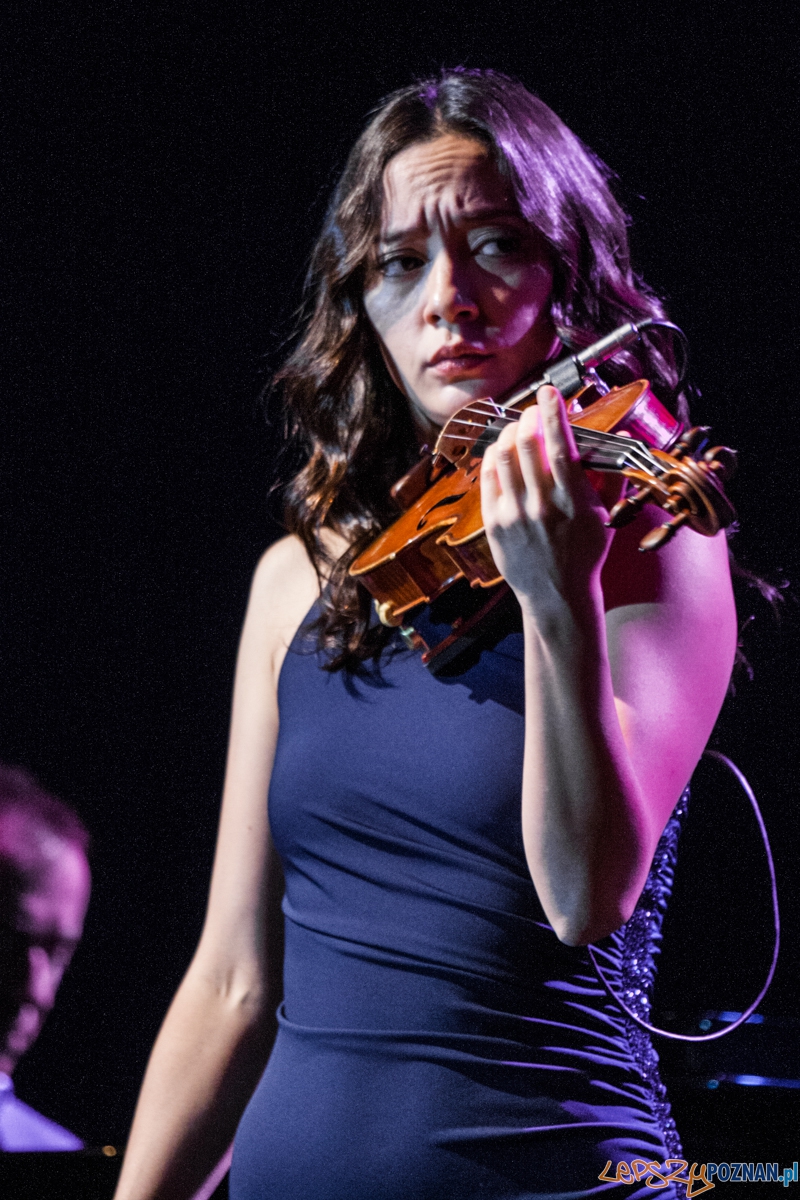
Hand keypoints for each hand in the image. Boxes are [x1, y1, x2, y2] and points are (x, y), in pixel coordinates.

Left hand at [480, 386, 611, 619]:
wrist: (557, 594)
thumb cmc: (584, 553)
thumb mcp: (605, 516)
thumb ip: (610, 475)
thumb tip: (616, 434)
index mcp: (574, 502)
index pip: (562, 447)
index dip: (553, 413)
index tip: (550, 392)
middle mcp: (542, 506)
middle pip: (526, 445)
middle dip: (528, 417)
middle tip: (534, 411)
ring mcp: (514, 515)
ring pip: (502, 457)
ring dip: (509, 433)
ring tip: (517, 429)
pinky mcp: (493, 524)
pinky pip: (487, 477)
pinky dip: (494, 456)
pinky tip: (502, 451)